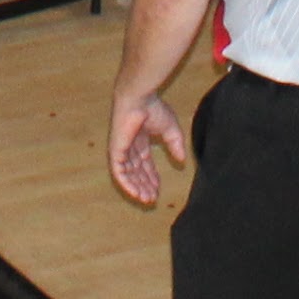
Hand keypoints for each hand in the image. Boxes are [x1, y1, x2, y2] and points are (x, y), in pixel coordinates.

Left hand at [105, 87, 190, 208]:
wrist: (139, 99)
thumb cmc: (153, 108)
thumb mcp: (171, 129)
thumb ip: (176, 145)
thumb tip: (182, 160)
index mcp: (140, 139)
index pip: (144, 163)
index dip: (151, 176)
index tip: (158, 189)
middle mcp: (129, 146)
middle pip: (136, 171)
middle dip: (145, 185)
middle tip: (152, 199)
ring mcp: (121, 148)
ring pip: (128, 174)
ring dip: (137, 187)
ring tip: (146, 199)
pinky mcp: (116, 150)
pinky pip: (119, 172)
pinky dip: (127, 184)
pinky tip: (136, 193)